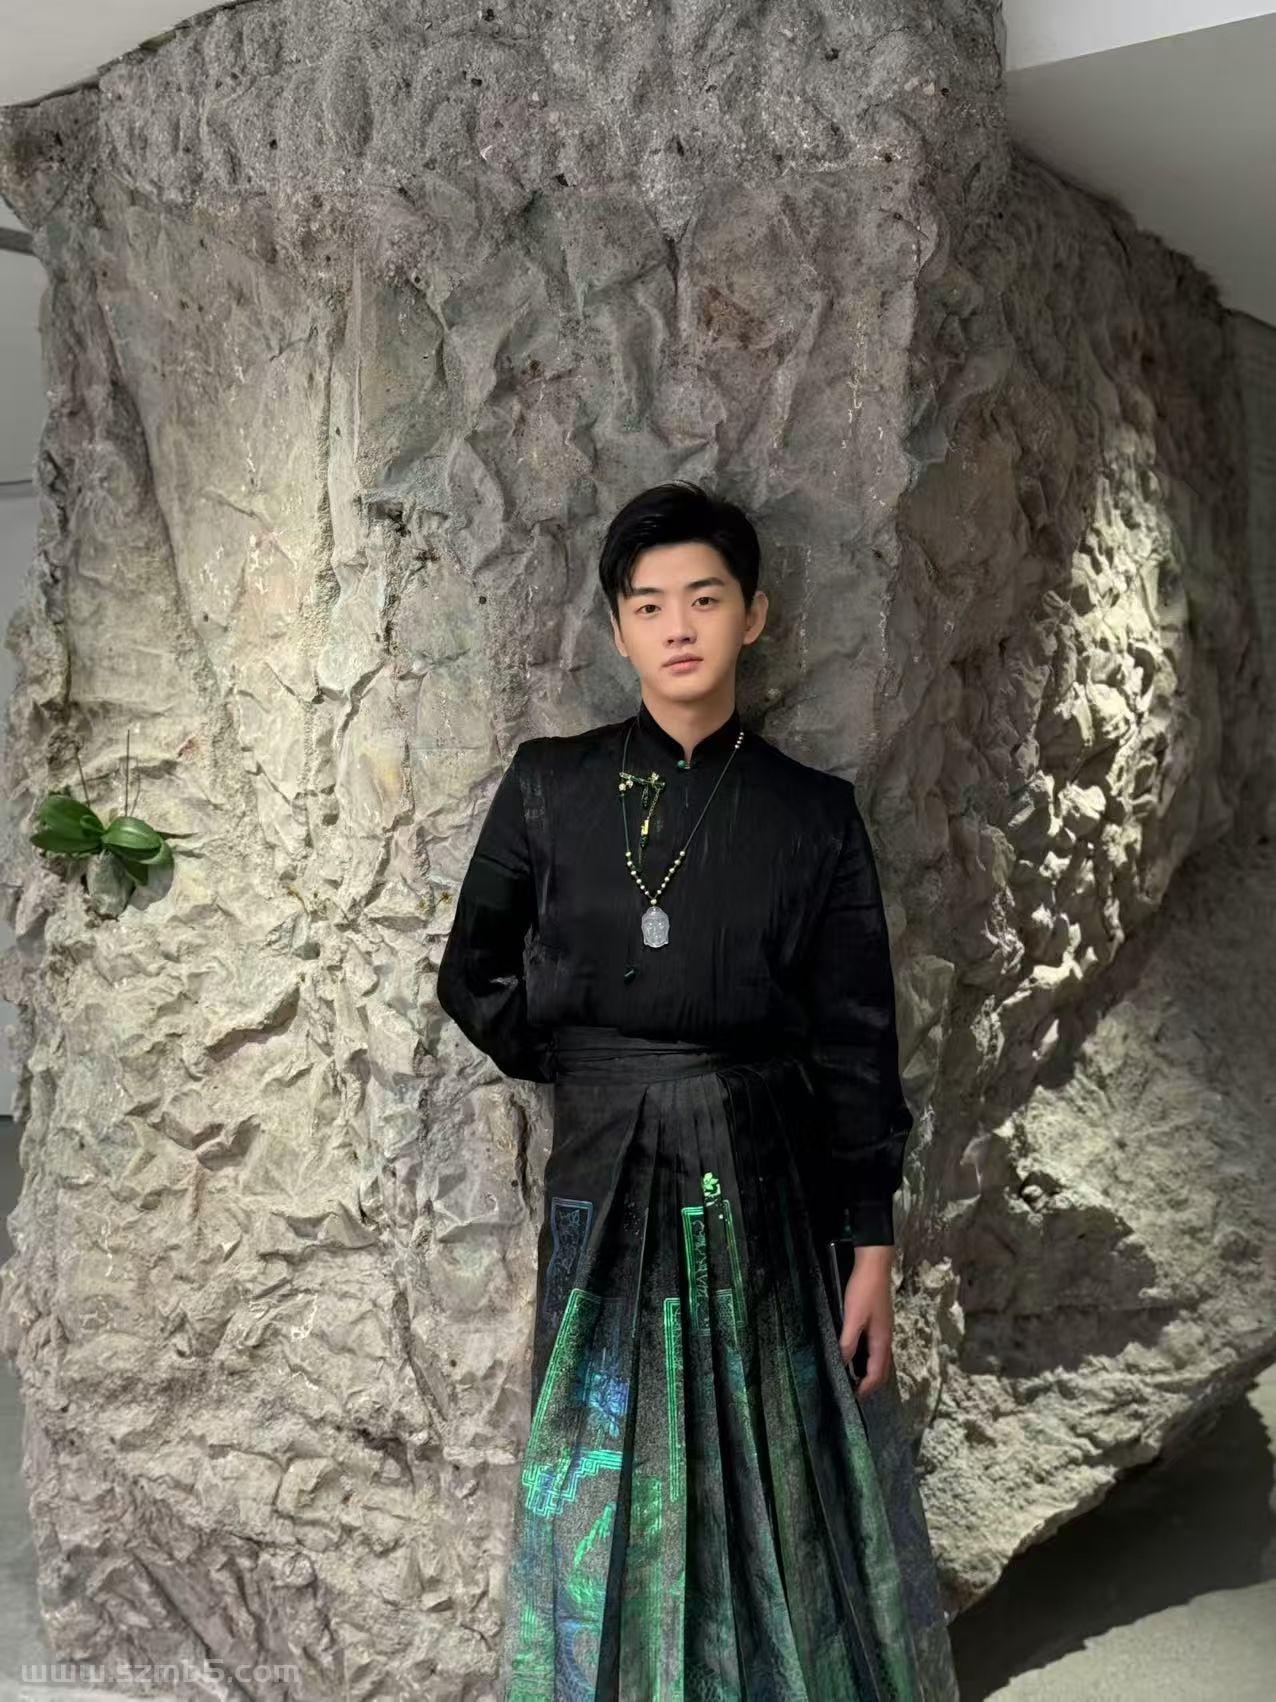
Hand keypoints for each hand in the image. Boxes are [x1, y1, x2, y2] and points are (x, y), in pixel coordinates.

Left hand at [839, 1243, 892, 1395]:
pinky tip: (855, 1355)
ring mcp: (884, 1330)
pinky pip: (876, 1349)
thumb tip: (843, 1364)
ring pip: (880, 1360)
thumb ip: (848, 1342)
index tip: (852, 1397)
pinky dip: (868, 1359)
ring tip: (853, 1378)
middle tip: (854, 1392)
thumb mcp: (852, 1317)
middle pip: (882, 1370)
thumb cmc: (863, 1291)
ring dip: (869, 1372)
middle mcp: (886, 1339)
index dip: (865, 1388)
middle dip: (870, 1384)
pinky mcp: (879, 1323)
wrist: (874, 1265)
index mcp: (881, 1341)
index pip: (876, 1374)